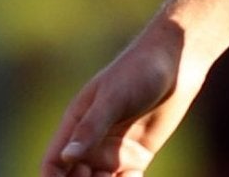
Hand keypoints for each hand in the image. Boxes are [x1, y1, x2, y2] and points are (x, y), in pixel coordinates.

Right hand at [41, 25, 206, 176]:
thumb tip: (67, 157)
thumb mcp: (113, 98)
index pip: (53, 164)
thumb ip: (91, 128)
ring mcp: (112, 152)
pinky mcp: (135, 157)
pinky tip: (134, 175)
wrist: (175, 63)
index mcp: (75, 125)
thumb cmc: (139, 71)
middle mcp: (90, 143)